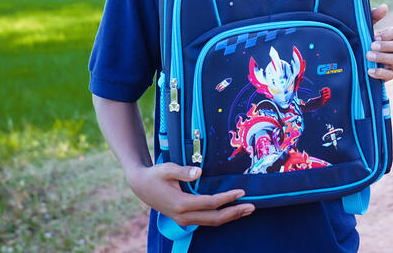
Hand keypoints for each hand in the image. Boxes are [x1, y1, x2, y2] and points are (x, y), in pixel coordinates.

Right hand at [126, 163, 252, 227]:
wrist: (141, 186)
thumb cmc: (155, 175)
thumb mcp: (167, 169)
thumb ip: (183, 171)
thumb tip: (199, 171)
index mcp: (181, 204)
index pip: (211, 203)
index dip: (227, 198)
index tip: (242, 191)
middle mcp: (184, 216)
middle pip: (214, 218)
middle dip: (234, 213)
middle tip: (252, 206)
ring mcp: (184, 220)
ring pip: (211, 222)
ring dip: (230, 216)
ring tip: (246, 210)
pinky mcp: (184, 219)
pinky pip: (206, 221)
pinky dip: (220, 216)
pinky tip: (231, 211)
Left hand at [366, 3, 392, 79]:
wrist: (352, 58)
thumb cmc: (361, 39)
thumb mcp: (365, 27)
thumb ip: (374, 16)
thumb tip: (384, 7)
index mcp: (392, 36)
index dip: (390, 34)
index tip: (375, 36)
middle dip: (388, 45)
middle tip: (372, 45)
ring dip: (384, 57)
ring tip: (368, 56)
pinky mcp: (388, 75)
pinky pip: (391, 75)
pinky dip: (381, 72)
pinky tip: (369, 70)